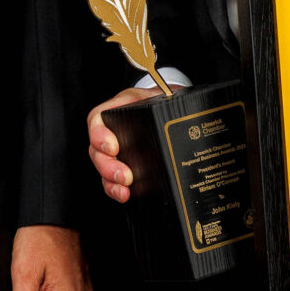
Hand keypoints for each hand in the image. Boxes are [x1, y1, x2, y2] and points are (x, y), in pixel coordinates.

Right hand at [86, 82, 175, 203]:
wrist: (170, 105)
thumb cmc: (165, 99)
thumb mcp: (166, 95)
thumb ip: (172, 101)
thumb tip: (192, 114)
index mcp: (119, 107)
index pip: (98, 118)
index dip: (100, 135)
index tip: (113, 147)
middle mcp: (112, 129)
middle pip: (97, 149)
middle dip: (108, 166)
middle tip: (123, 175)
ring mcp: (115, 149)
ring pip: (102, 167)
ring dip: (110, 181)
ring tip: (123, 190)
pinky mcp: (123, 164)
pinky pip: (111, 179)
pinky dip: (116, 189)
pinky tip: (125, 194)